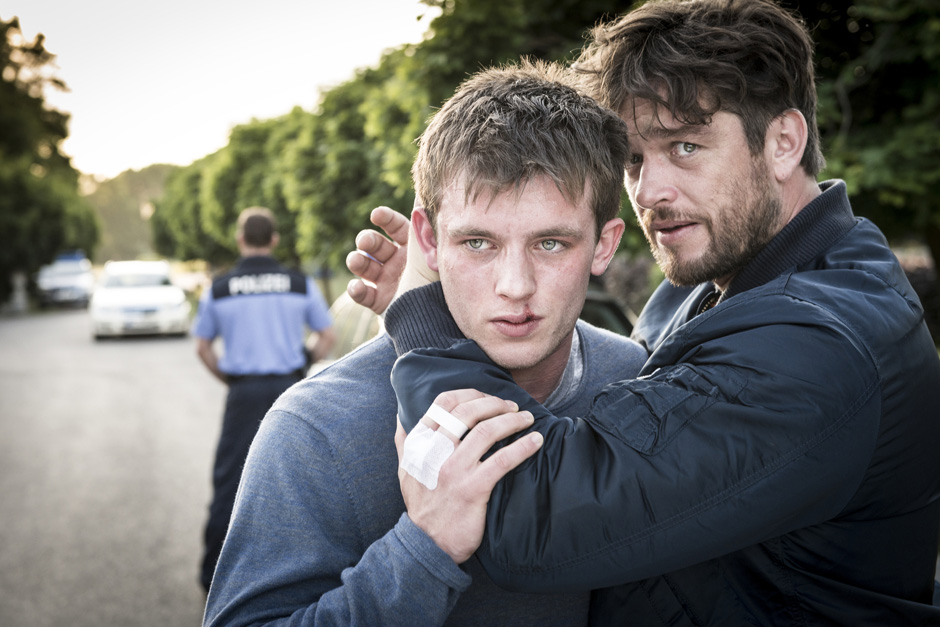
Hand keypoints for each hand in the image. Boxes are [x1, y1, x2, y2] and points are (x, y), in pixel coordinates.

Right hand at [346, 201, 438, 315]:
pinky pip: (362, 293)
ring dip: (357, 261)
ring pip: (364, 265)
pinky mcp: (380, 302)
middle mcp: (399, 263)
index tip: (377, 215)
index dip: (385, 219)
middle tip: (364, 242)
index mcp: (414, 249)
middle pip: (376, 245)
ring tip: (356, 261)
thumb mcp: (426, 255)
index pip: (397, 227)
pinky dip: (356, 290)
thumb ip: (420, 227)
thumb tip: (422, 193)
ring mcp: (388, 282)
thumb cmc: (432, 289)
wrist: (430, 327)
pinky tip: (357, 287)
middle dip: (367, 241)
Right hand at [396, 389, 543, 563]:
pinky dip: (523, 447)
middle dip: (494, 403)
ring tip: (527, 419)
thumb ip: (404, 442)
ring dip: (512, 420)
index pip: (444, 403)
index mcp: (419, 443)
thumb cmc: (421, 505)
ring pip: (487, 431)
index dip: (470, 394)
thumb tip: (401, 416)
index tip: (488, 397)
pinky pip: (503, 461)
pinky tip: (536, 441)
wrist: (427, 544)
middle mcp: (434, 452)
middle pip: (468, 412)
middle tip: (512, 406)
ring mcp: (453, 470)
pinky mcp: (473, 489)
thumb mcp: (405, 471)